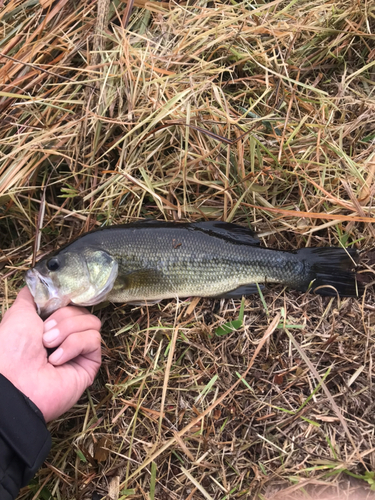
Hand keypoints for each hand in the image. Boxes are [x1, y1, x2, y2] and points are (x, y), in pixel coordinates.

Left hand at [0, 287, 101, 421]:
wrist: (14, 382)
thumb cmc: (10, 349)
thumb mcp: (18, 313)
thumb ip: (32, 295)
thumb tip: (41, 281)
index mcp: (50, 325)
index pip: (71, 302)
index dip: (65, 301)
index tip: (55, 303)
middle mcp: (66, 337)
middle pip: (82, 310)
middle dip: (63, 318)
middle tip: (44, 334)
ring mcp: (79, 351)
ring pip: (91, 322)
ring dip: (68, 331)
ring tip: (49, 346)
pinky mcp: (90, 364)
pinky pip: (93, 339)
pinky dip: (74, 345)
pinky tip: (57, 360)